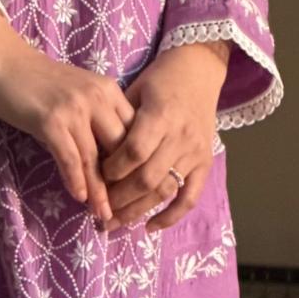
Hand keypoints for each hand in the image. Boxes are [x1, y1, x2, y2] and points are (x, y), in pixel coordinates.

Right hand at [0, 3, 132, 220]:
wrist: (2, 61)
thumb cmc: (37, 80)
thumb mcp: (77, 94)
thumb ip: (94, 120)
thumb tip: (104, 161)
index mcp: (109, 91)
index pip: (134, 133)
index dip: (135, 164)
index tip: (133, 190)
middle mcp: (98, 98)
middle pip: (121, 148)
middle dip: (123, 183)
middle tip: (123, 210)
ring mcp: (74, 109)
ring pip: (95, 158)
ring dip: (99, 191)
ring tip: (103, 214)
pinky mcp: (51, 120)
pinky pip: (70, 157)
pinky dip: (76, 180)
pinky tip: (78, 197)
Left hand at [101, 42, 227, 231]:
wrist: (200, 70)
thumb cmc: (160, 79)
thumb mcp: (135, 92)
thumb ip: (119, 123)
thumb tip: (93, 154)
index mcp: (161, 115)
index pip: (134, 152)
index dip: (112, 169)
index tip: (95, 175)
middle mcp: (181, 136)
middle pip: (147, 177)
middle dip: (119, 198)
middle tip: (97, 208)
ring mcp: (195, 152)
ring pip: (165, 190)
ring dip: (137, 212)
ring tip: (114, 223)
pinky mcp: (205, 163)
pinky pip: (190, 197)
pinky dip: (171, 216)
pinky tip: (149, 227)